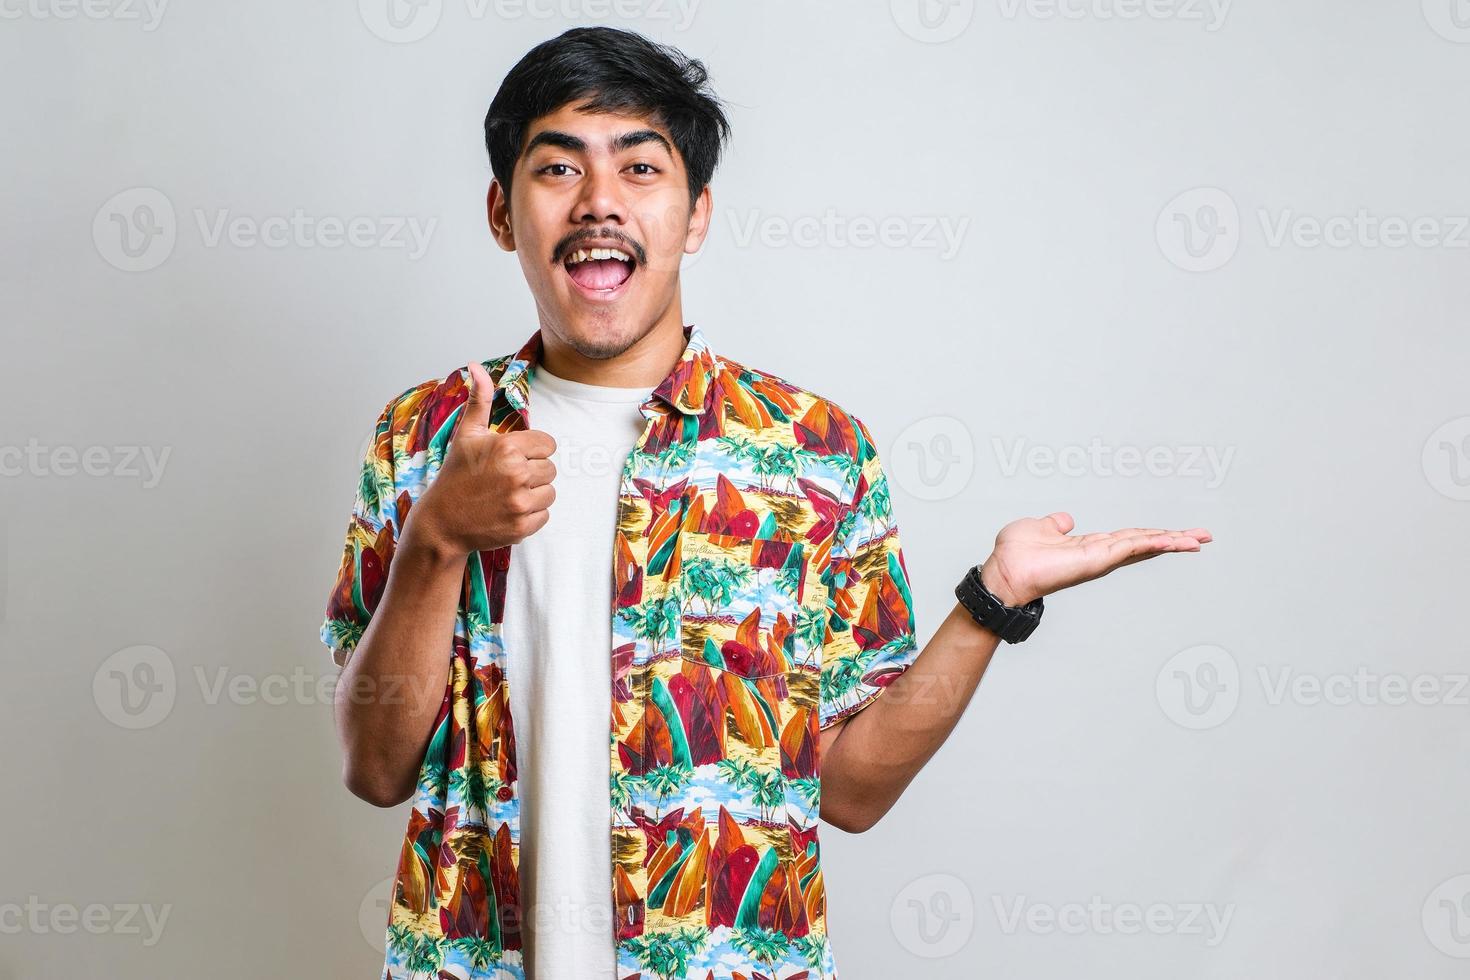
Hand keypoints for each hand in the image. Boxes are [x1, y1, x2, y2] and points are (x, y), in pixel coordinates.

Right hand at [403, 361, 557, 558]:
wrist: (441, 523)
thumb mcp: (466, 434)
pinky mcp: (523, 526)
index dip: (532, 451)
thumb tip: (475, 365)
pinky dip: (531, 515)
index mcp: (507, 447)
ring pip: (550, 492)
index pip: (548, 444)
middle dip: (532, 472)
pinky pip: (545, 515)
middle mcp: (516, 474)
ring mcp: (520, 502)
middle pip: (551, 469)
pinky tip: (507, 511)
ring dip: (534, 494)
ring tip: (507, 494)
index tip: (512, 458)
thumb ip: (480, 399)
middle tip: (505, 479)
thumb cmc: (455, 475)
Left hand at [979, 513, 1211, 605]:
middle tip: (1204, 537)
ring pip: (1143, 546)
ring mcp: (1100, 559)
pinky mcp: (1095, 560)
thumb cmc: (1015, 554)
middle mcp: (1099, 554)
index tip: (1178, 533)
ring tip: (1199, 539)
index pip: (1129, 539)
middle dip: (1175, 540)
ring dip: (1172, 541)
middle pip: (1145, 544)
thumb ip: (1055, 525)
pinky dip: (1150, 543)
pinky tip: (1171, 540)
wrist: (1003, 572)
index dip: (1154, 535)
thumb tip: (1065, 520)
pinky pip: (1129, 547)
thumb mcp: (1038, 528)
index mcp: (1089, 546)